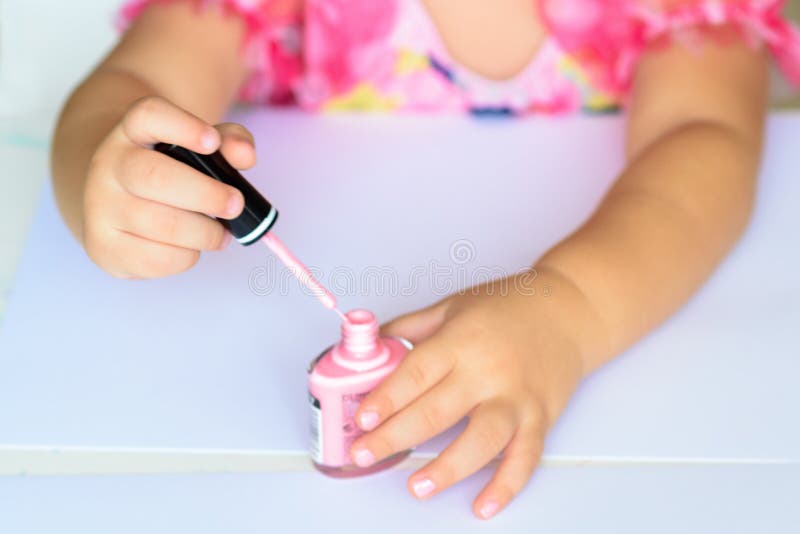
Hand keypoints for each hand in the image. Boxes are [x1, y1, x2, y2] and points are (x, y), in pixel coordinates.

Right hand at [82, 96, 256, 277]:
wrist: (116, 203)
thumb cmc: (170, 171)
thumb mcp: (199, 146)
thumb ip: (229, 142)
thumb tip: (245, 155)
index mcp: (132, 131)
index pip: (148, 116)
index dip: (183, 127)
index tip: (213, 142)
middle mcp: (108, 164)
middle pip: (155, 177)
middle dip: (206, 195)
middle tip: (236, 205)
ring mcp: (101, 207)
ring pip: (161, 225)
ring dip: (205, 233)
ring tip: (221, 233)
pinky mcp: (104, 247)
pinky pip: (157, 258)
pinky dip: (187, 256)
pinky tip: (192, 247)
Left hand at [349, 269, 593, 518]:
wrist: (569, 311)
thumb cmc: (509, 306)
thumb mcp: (454, 305)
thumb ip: (412, 327)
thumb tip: (373, 343)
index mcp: (461, 341)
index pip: (417, 373)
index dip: (387, 398)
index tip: (363, 419)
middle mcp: (488, 372)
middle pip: (437, 411)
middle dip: (396, 437)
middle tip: (365, 454)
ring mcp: (517, 398)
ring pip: (481, 440)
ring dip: (447, 468)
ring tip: (418, 486)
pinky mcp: (541, 418)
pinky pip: (525, 458)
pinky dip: (506, 485)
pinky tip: (484, 505)